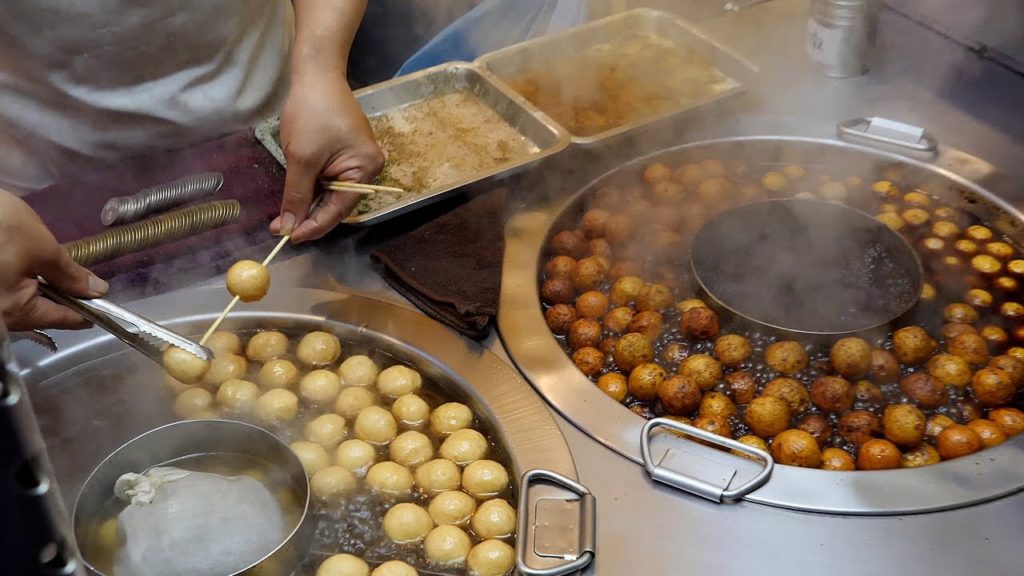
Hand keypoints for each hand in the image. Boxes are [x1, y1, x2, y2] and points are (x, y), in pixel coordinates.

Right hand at [0, 191, 108, 330]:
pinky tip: (31, 268)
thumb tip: (97, 291)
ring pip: (24, 303)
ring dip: (42, 289)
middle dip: (63, 298)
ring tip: (55, 270)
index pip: (64, 320)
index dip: (89, 310)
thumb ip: (70, 274)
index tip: (105, 302)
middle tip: (83, 280)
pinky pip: (9, 293)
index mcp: (15, 311)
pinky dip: (23, 282)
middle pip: (42, 313)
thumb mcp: (41, 248)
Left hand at [272, 73, 383, 242]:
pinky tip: (295, 198)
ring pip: (331, 194)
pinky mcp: (346, 155)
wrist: (317, 74)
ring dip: (308, 204)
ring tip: (283, 217)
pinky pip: (330, 180)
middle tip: (280, 229)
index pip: (339, 210)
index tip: (288, 238)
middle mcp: (368, 169)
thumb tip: (288, 228)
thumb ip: (296, 195)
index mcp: (366, 169)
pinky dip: (312, 189)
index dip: (313, 227)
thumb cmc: (312, 111)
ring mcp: (358, 162)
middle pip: (337, 204)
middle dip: (309, 217)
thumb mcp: (301, 157)